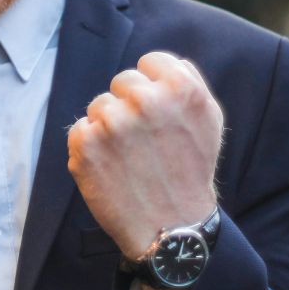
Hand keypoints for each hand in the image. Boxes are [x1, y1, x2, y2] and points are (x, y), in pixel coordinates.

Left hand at [66, 51, 223, 262]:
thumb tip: (159, 63)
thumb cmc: (190, 172)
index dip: (152, 88)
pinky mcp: (86, 144)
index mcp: (180, 87)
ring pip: (99, 106)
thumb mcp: (208, 120)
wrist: (171, 228)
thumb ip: (186, 83)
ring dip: (109, 128)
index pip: (149, 62)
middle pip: (122, 81)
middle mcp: (146, 100)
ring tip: (130, 159)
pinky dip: (90, 148)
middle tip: (145, 143)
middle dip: (129, 107)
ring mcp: (113, 121)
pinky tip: (111, 169)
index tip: (156, 114)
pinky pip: (80, 129)